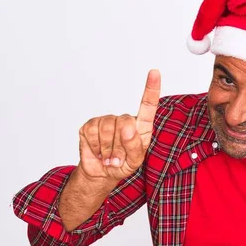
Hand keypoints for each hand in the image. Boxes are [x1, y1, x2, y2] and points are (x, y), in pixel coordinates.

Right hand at [77, 69, 160, 183]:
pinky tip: (98, 152)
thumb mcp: (135, 161)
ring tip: (109, 157)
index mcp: (141, 126)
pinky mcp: (90, 124)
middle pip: (125, 123)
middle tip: (118, 159)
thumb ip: (135, 146)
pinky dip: (96, 147)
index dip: (151, 88)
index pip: (147, 105)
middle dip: (120, 146)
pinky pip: (93, 133)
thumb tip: (128, 128)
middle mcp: (125, 119)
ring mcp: (107, 120)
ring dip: (108, 149)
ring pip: (108, 129)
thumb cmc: (123, 164)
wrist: (101, 172)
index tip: (154, 72)